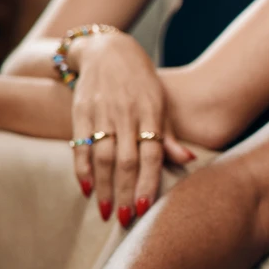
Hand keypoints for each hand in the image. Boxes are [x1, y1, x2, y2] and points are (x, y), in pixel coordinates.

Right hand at [69, 31, 193, 226]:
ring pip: (102, 156)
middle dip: (126, 192)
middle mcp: (126, 114)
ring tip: (107, 212)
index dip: (149, 182)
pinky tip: (86, 189)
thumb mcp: (160, 103)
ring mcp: (102, 112)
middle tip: (126, 220)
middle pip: (126, 160)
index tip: (146, 209)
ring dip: (104, 187)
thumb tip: (188, 161)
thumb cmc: (142, 82)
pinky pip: (79, 145)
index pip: (152, 153)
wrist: (108, 49)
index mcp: (151, 112)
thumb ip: (169, 135)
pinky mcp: (80, 111)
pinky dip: (81, 169)